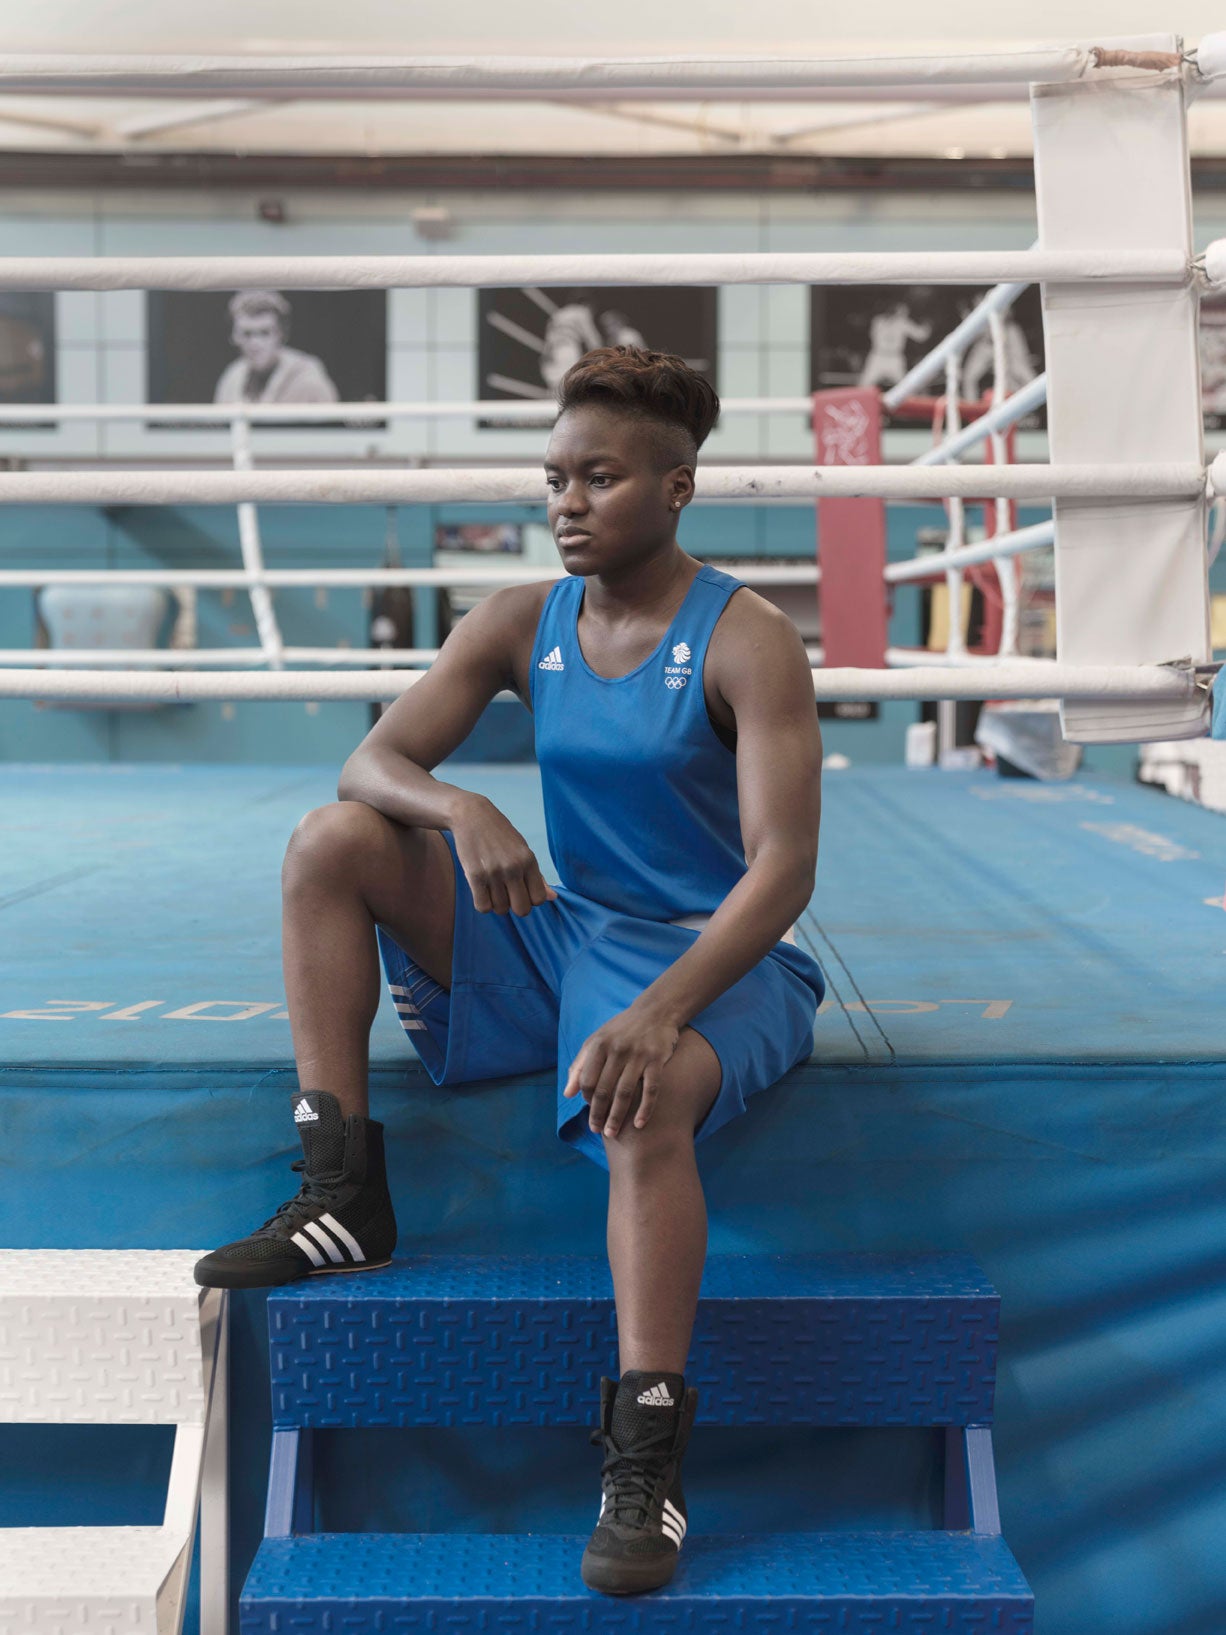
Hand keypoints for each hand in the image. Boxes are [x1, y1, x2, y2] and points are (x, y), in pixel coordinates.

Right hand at [450, 793, 557, 915]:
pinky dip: (483, 904)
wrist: (471, 815)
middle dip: (515, 906)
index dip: (530, 899)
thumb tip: (553, 897)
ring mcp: (494, 872)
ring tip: (492, 888)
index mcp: (529, 860)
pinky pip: (482, 906)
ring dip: (496, 903)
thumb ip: (537, 876)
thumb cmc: (499, 834)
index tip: (521, 891)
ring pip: (501, 909)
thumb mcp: (522, 850)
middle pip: (522, 909)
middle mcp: (513, 867)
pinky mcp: (474, 875)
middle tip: (507, 894)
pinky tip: (482, 891)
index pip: (538, 899)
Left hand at [562, 1003, 680, 1139]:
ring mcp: (638, 1055)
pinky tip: (639, 1124)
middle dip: (598, 1114)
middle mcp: (617, 1050)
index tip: (590, 1111)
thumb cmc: (622, 1029)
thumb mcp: (596, 1040)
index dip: (586, 1098)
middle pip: (604, 1089)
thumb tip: (567, 1093)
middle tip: (597, 1131)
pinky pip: (651, 1089)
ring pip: (625, 1092)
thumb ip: (580, 1065)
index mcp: (599, 1045)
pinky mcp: (657, 1060)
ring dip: (617, 1116)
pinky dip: (645, 1108)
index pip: (587, 1079)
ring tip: (612, 1133)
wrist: (655, 1011)